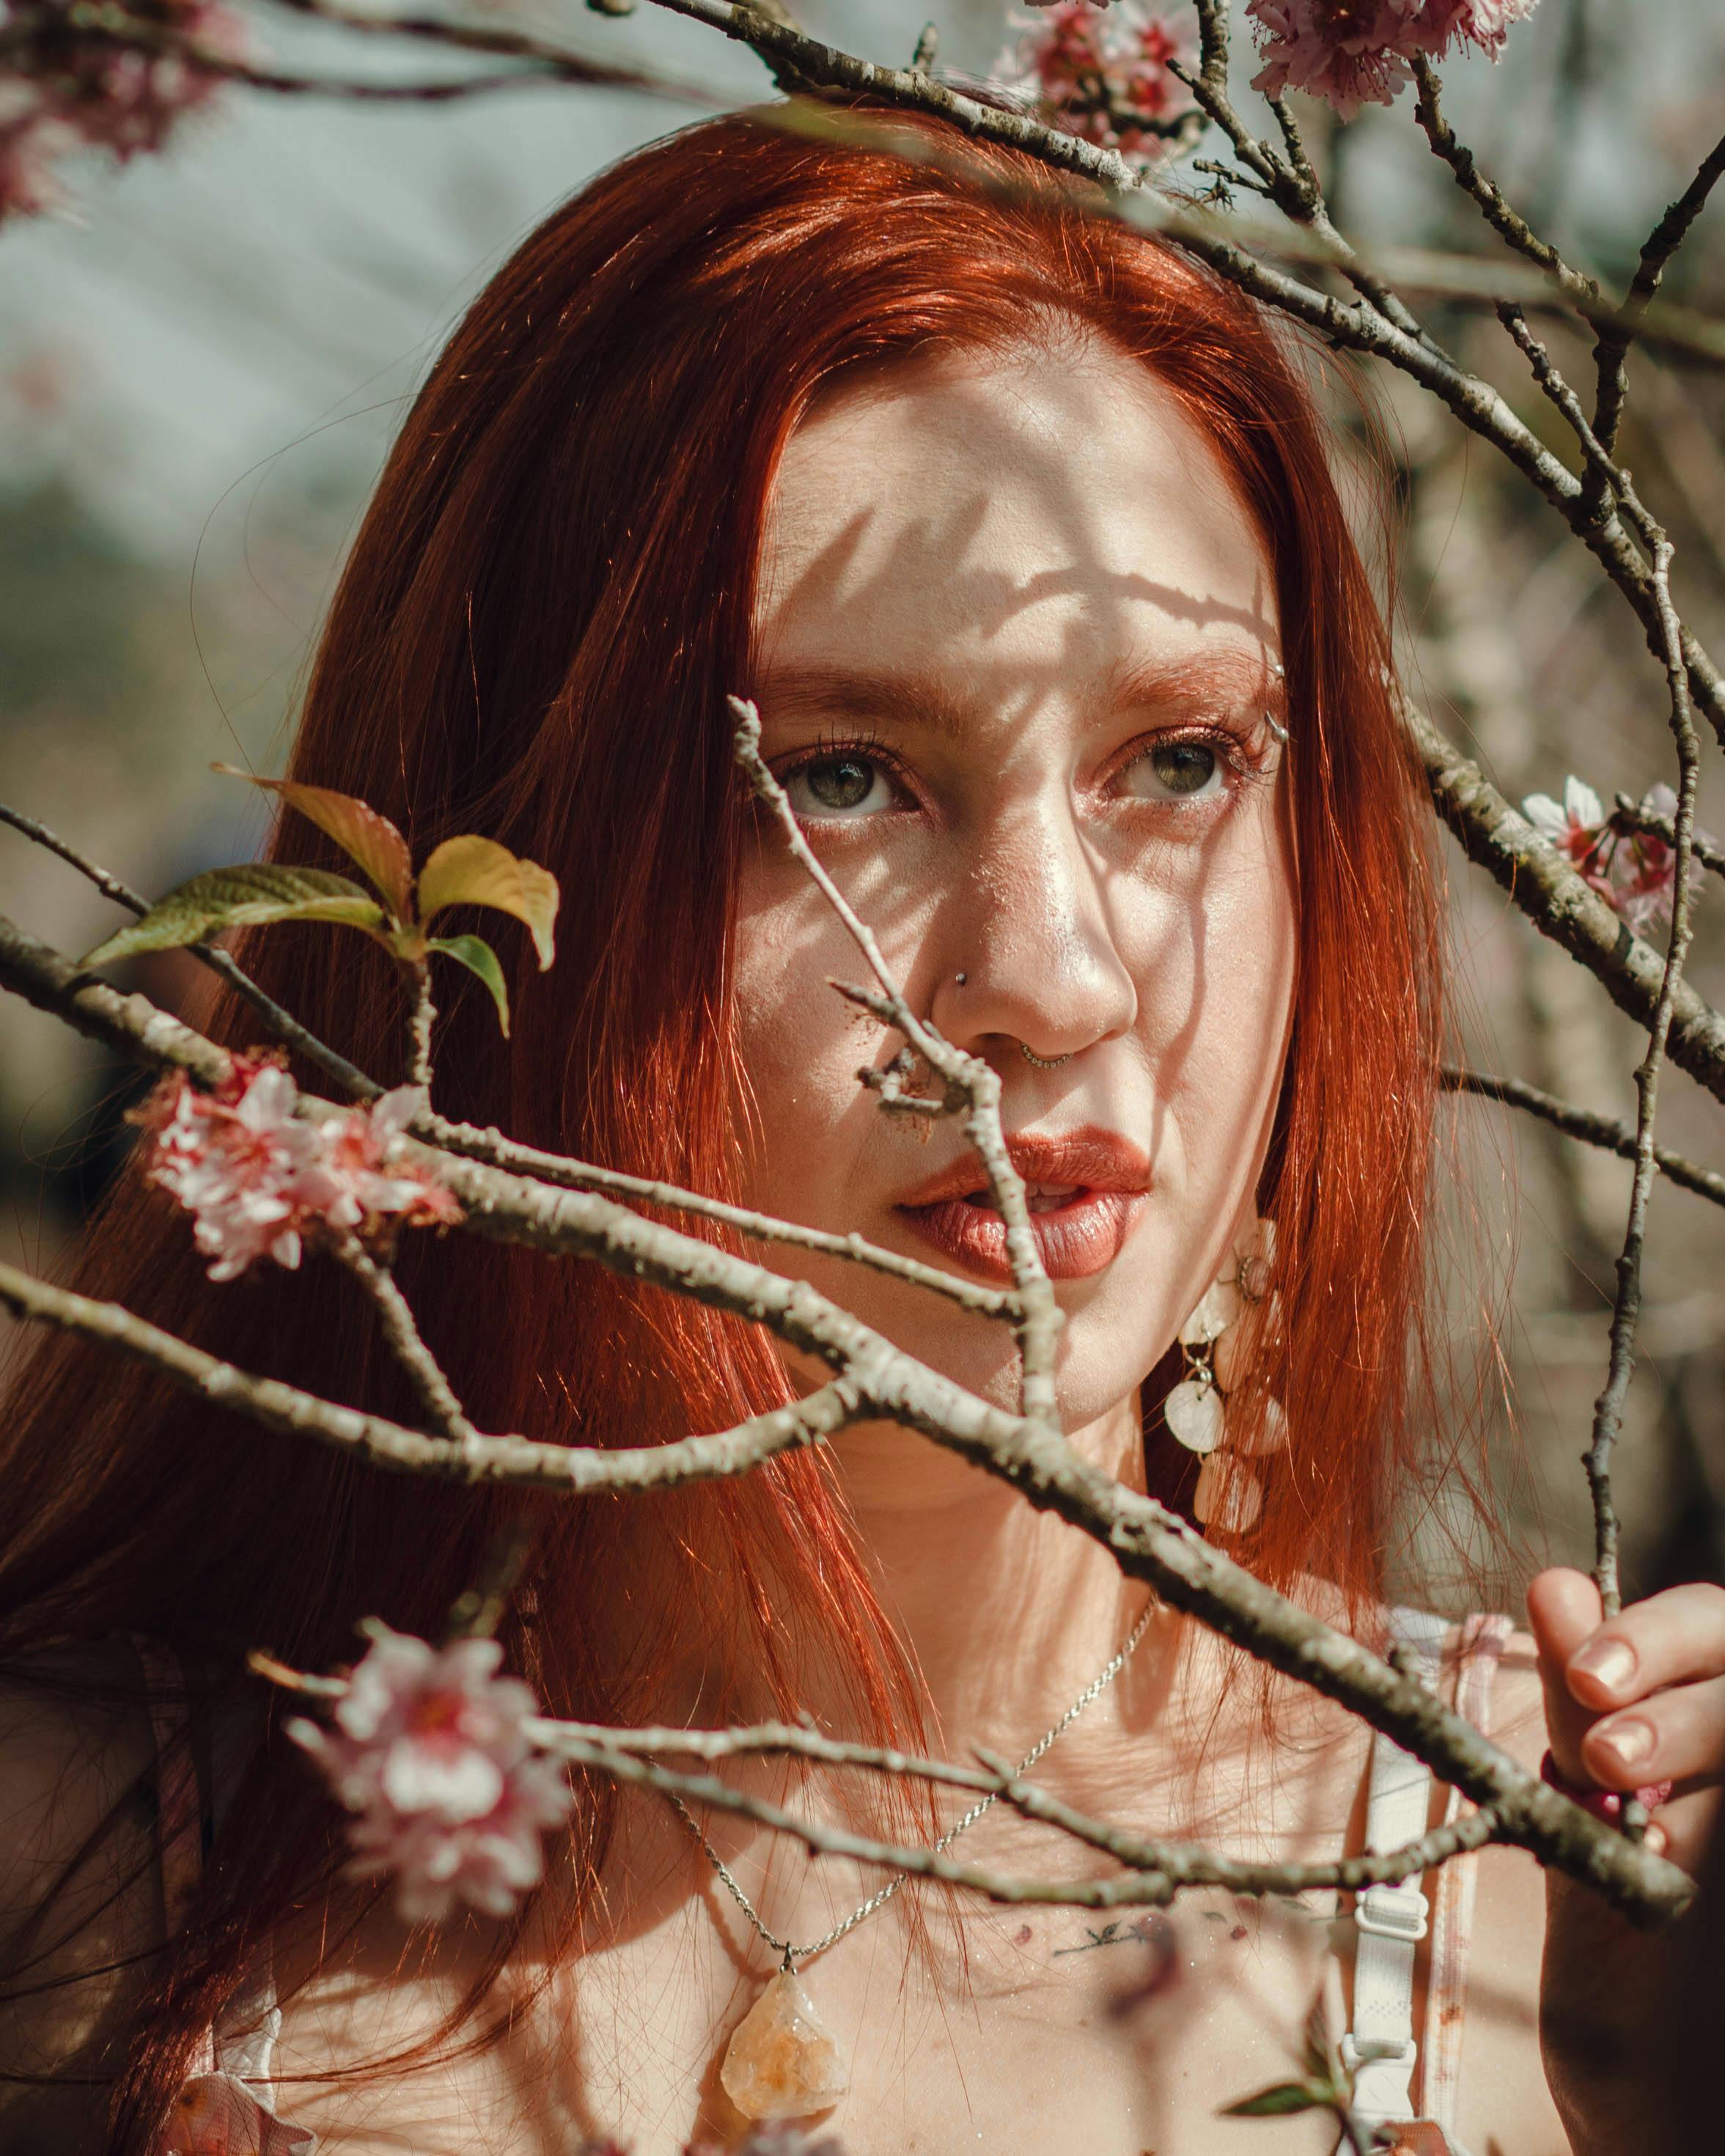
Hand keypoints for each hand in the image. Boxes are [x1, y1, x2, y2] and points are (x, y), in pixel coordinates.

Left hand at [1527, 1566, 1724, 2155]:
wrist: (1668, 2070)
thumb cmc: (1625, 1918)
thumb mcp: (1581, 1805)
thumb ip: (1575, 1702)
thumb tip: (1555, 1583)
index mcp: (1701, 1705)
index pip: (1709, 1622)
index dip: (1650, 1634)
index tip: (1583, 1677)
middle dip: (1677, 1696)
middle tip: (1601, 1749)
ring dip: (1695, 1736)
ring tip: (1624, 1794)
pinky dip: (1715, 1813)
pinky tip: (1673, 1849)